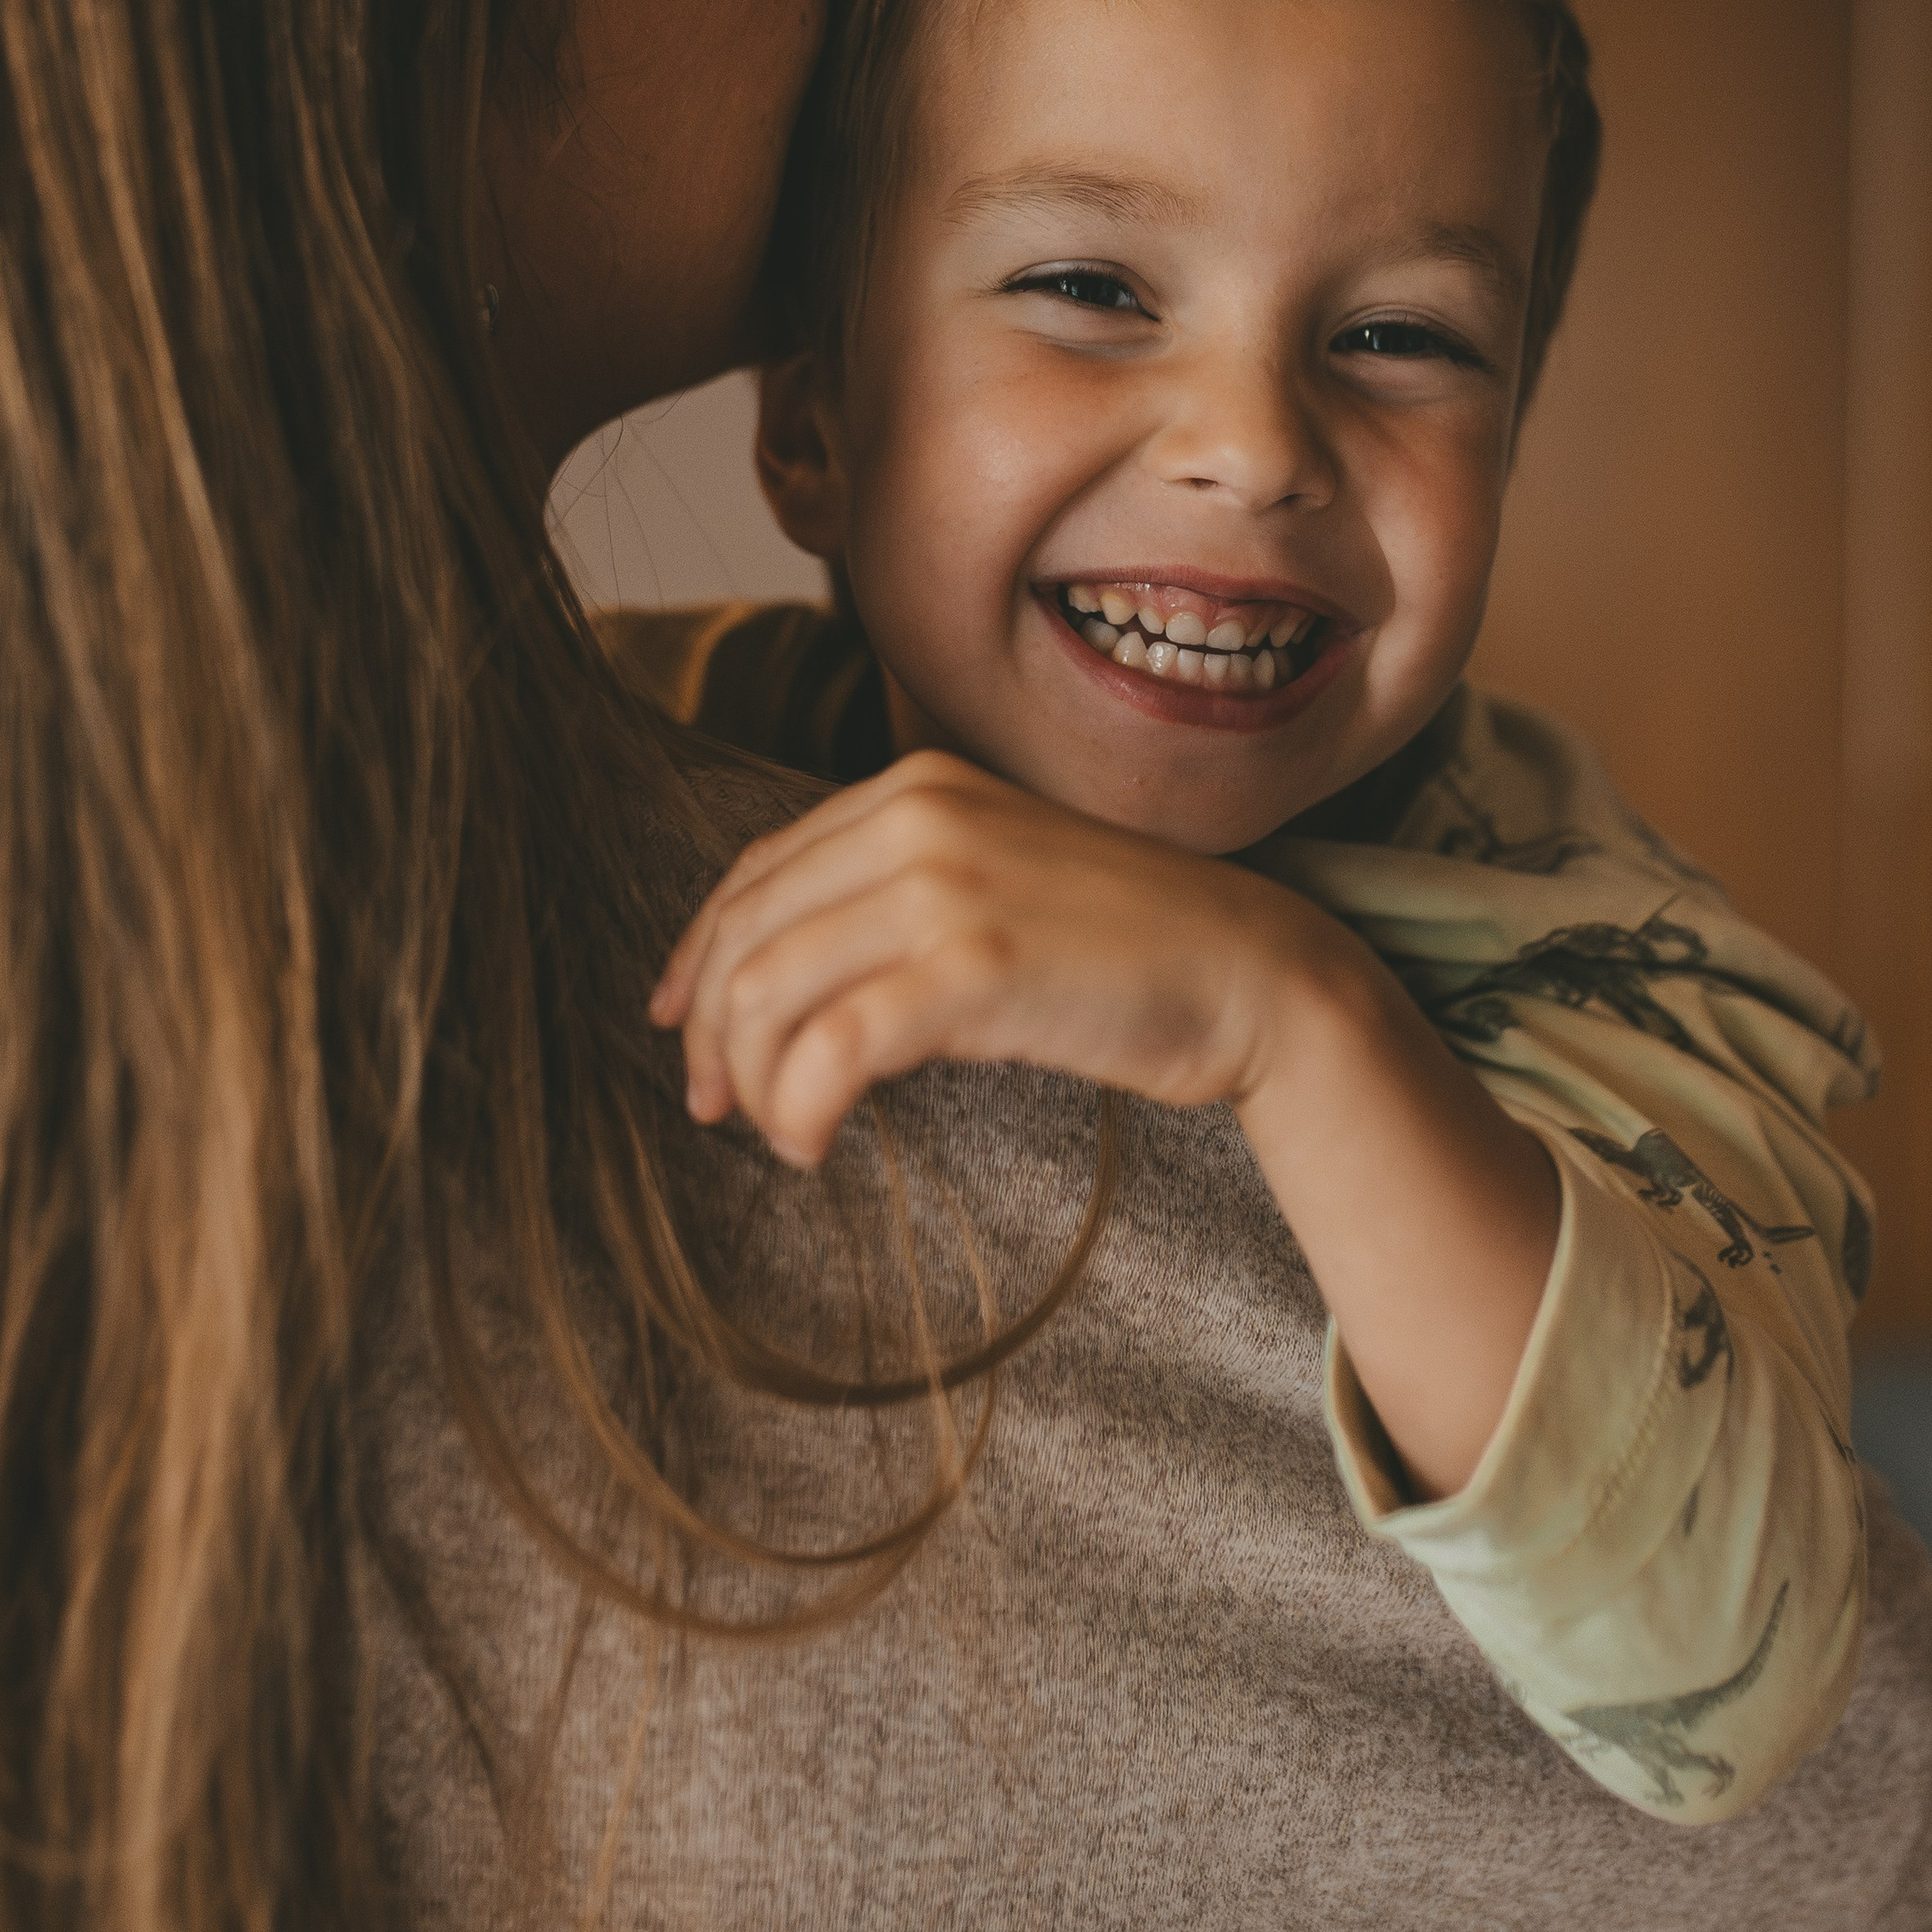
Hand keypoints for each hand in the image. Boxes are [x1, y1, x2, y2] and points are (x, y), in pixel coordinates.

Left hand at [651, 748, 1557, 1496]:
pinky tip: (816, 1142)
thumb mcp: (993, 881)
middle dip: (711, 1034)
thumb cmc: (1122, 945)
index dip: (698, 958)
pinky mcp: (974, 965)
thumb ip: (896, 897)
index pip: (755, 873)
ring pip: (770, 992)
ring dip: (755, 1082)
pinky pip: (832, 1048)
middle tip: (715, 1108)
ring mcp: (944, 886)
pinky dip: (800, 1108)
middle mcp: (915, 818)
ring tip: (785, 1133)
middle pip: (746, 935)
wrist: (1251, 969)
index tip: (680, 1027)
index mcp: (910, 789)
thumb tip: (783, 978)